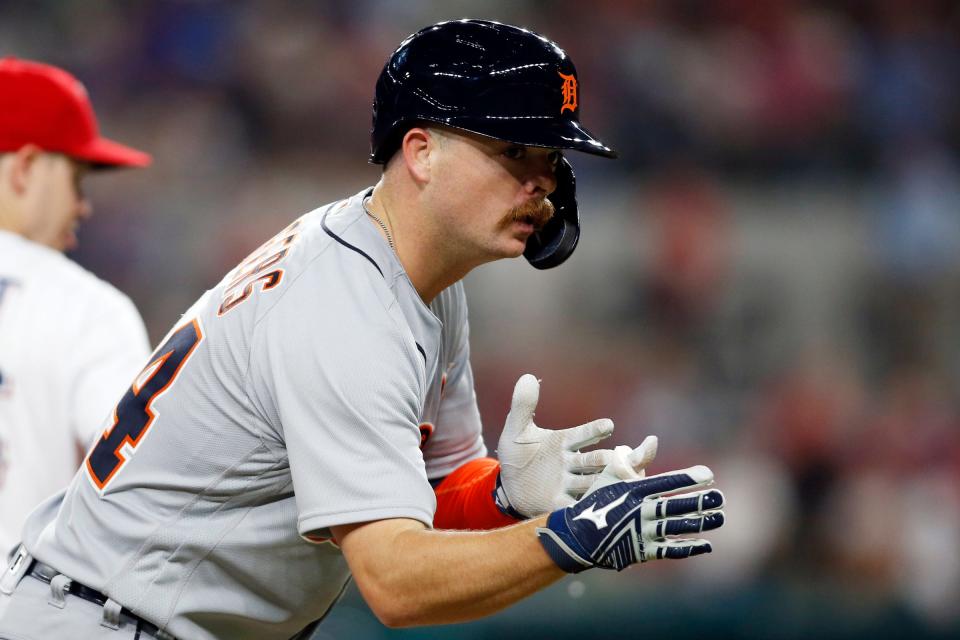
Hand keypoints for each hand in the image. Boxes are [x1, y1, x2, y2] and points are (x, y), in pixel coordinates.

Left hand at [495, 374, 656, 517]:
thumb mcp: (516, 430)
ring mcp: (567, 484)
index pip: (583, 434)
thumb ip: (523, 406)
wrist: (507, 485)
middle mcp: (571, 463)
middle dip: (610, 459)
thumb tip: (527, 377)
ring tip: (620, 482)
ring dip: (605, 482)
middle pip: (597, 460)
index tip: (608, 426)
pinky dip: (587, 507)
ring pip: (593, 483)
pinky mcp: (559, 504)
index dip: (594, 430)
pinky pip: (576, 506)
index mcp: (563, 442)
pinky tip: (597, 510)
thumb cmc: (517, 454)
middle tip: (626, 456)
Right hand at [536, 463, 724, 572]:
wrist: (577, 535)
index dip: (687, 478)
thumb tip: (653, 440)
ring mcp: (641, 532)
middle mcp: (639, 511)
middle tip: (720, 497)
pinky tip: (707, 544)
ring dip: (701, 522)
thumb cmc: (596, 499)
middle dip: (700, 501)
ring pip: (677, 527)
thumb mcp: (609, 473)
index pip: (665, 482)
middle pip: (675, 505)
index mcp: (632, 490)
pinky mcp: (642, 551)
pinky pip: (671, 550)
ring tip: (720, 516)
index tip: (709, 474)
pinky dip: (690, 548)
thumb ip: (633, 458)